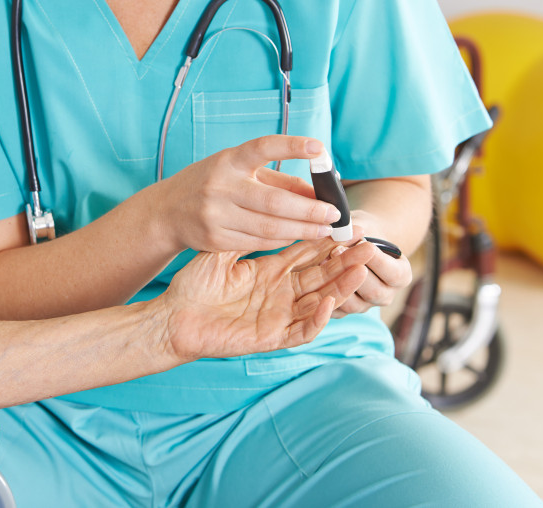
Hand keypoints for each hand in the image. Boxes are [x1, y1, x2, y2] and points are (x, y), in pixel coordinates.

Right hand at [153, 135, 342, 253]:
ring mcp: (215, 215)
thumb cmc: (211, 184)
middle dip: (309, 209)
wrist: (167, 212)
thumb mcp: (238, 171)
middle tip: (334, 214)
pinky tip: (298, 238)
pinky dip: (282, 241)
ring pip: (269, 228)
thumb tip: (318, 191)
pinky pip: (258, 243)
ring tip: (324, 230)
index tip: (319, 148)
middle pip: (274, 201)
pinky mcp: (215, 239)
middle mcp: (220, 186)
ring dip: (302, 230)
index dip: (291, 146)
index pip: (262, 148)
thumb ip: (277, 180)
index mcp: (228, 161)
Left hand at [160, 237, 374, 359]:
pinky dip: (318, 318)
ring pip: (321, 302)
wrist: (173, 318)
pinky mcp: (271, 338)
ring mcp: (278, 317)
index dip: (328, 241)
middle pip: (322, 277)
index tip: (347, 225)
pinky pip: (302, 330)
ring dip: (342, 287)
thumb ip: (246, 235)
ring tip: (362, 268)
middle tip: (369, 243)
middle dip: (346, 261)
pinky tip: (331, 301)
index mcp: (270, 273)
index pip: (307, 255)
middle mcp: (280, 294)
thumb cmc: (193, 286)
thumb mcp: (221, 254)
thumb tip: (266, 205)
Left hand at [331, 212, 413, 316]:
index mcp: (401, 276)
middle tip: (335, 251)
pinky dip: (324, 296)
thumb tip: (343, 230)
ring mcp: (365, 306)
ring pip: (353, 304)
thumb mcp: (365, 226)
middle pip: (374, 291)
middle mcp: (386, 295)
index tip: (362, 243)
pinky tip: (312, 278)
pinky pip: (335, 310)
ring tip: (322, 261)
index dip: (377, 260)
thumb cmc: (365, 232)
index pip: (393, 273)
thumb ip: (358, 230)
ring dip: (336, 284)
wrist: (357, 245)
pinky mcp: (345, 311)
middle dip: (354, 271)